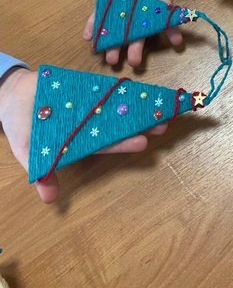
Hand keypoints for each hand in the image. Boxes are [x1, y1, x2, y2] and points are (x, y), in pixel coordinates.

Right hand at [0, 68, 159, 203]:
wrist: (9, 94)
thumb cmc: (19, 125)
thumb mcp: (27, 152)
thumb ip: (41, 173)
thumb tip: (49, 200)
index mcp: (78, 141)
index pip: (106, 143)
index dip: (124, 143)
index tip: (143, 142)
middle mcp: (88, 123)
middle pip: (117, 125)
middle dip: (139, 126)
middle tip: (162, 125)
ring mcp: (88, 104)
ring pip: (116, 106)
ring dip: (136, 107)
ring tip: (158, 106)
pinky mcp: (84, 87)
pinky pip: (104, 88)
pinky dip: (120, 88)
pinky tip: (138, 89)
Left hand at [84, 0, 187, 66]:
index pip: (162, 7)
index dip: (169, 24)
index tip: (177, 41)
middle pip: (140, 25)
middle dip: (137, 43)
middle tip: (134, 61)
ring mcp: (121, 2)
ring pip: (121, 26)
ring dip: (115, 43)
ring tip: (110, 59)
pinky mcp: (105, 2)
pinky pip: (100, 17)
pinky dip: (95, 27)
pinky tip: (90, 39)